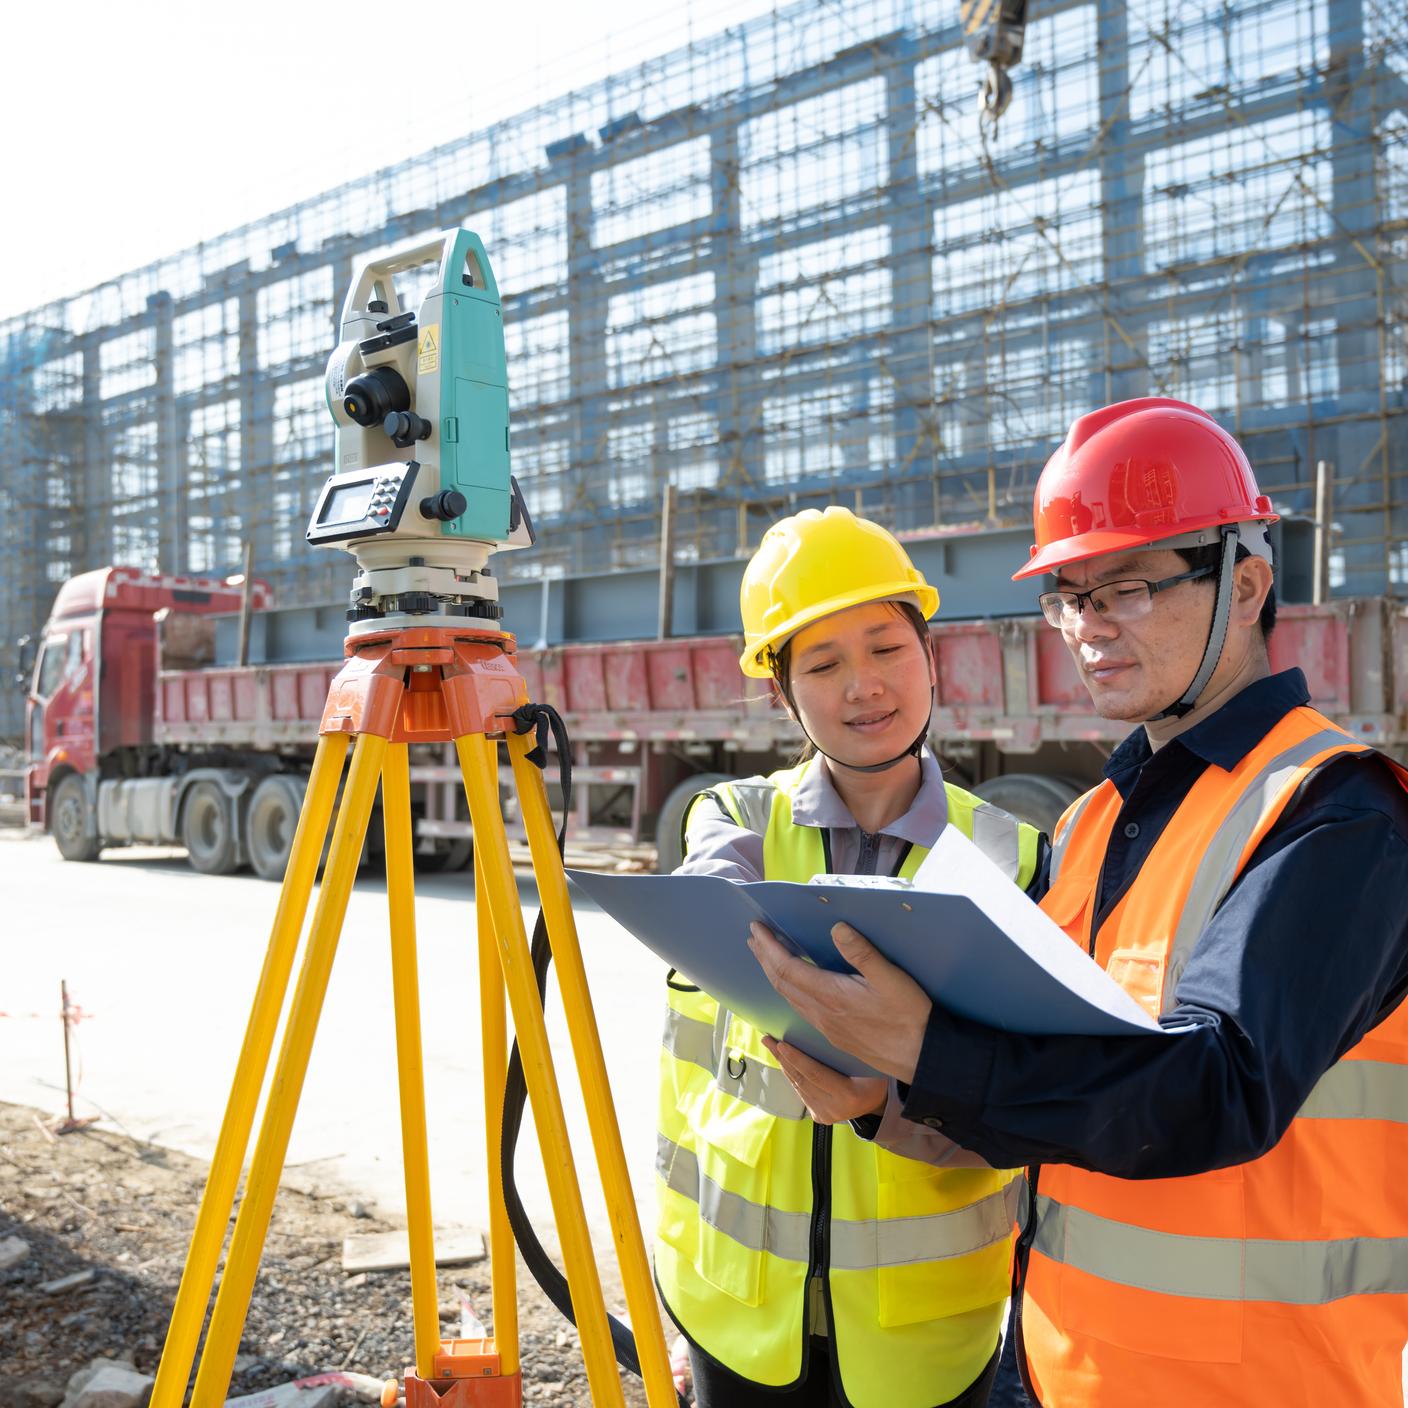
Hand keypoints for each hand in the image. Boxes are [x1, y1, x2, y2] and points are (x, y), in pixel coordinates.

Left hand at [748, 920, 930, 1081]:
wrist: (919, 1056)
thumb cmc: (908, 1015)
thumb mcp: (890, 978)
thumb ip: (862, 952)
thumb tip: (837, 928)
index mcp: (830, 996)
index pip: (787, 967)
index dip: (769, 947)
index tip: (757, 928)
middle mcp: (821, 1013)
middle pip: (781, 982)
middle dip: (764, 958)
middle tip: (753, 937)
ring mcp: (826, 1026)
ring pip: (789, 997)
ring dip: (774, 974)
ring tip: (766, 956)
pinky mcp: (834, 1034)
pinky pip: (800, 1008)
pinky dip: (788, 989)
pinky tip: (793, 985)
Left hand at [761, 1035, 886, 1124]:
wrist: (878, 1102)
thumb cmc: (875, 1076)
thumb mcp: (870, 1064)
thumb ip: (850, 1054)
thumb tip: (830, 1029)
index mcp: (848, 1095)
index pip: (815, 1073)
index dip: (797, 1058)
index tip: (781, 1044)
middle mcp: (834, 1109)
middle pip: (802, 1079)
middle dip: (783, 1058)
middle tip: (768, 1039)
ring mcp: (825, 1115)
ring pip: (799, 1087)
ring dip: (784, 1066)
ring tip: (772, 1046)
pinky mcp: (819, 1117)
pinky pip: (802, 1092)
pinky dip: (792, 1076)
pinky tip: (784, 1062)